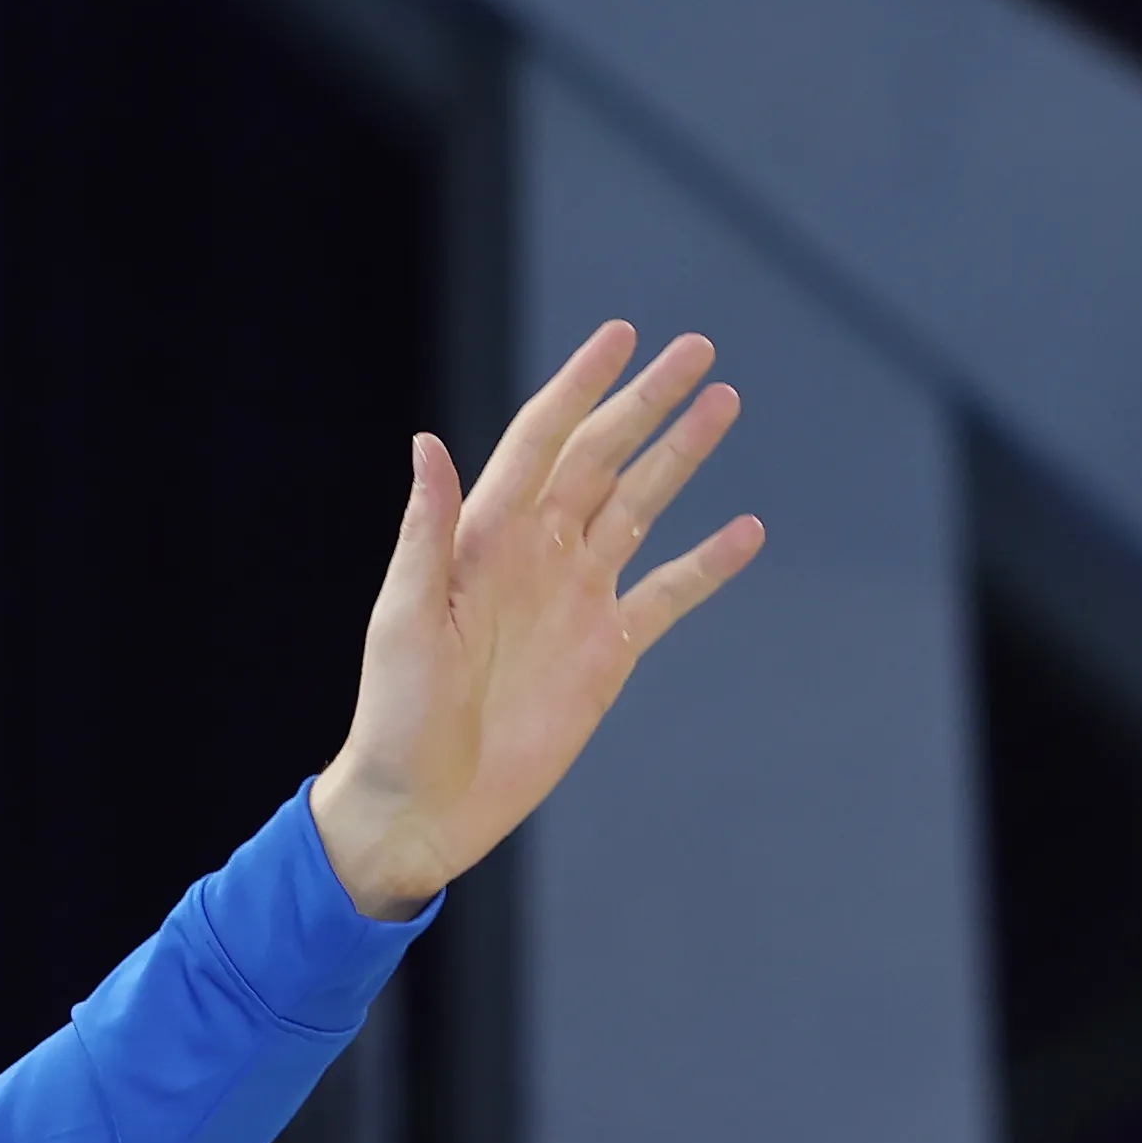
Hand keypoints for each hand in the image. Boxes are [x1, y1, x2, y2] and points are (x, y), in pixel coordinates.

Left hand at [306, 323, 763, 920]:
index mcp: (484, 539)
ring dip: (679, 458)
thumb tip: (428, 444)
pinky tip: (745, 531)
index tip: (621, 337)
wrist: (422, 805)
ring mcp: (575, 600)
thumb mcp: (404, 621)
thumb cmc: (395, 716)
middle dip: (647, 403)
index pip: (541, 440)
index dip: (580, 386)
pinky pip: (667, 595)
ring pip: (638, 507)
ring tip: (723, 403)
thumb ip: (426, 534)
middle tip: (697, 350)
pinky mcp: (606, 653)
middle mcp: (535, 556)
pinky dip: (706, 564)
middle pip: (601, 458)